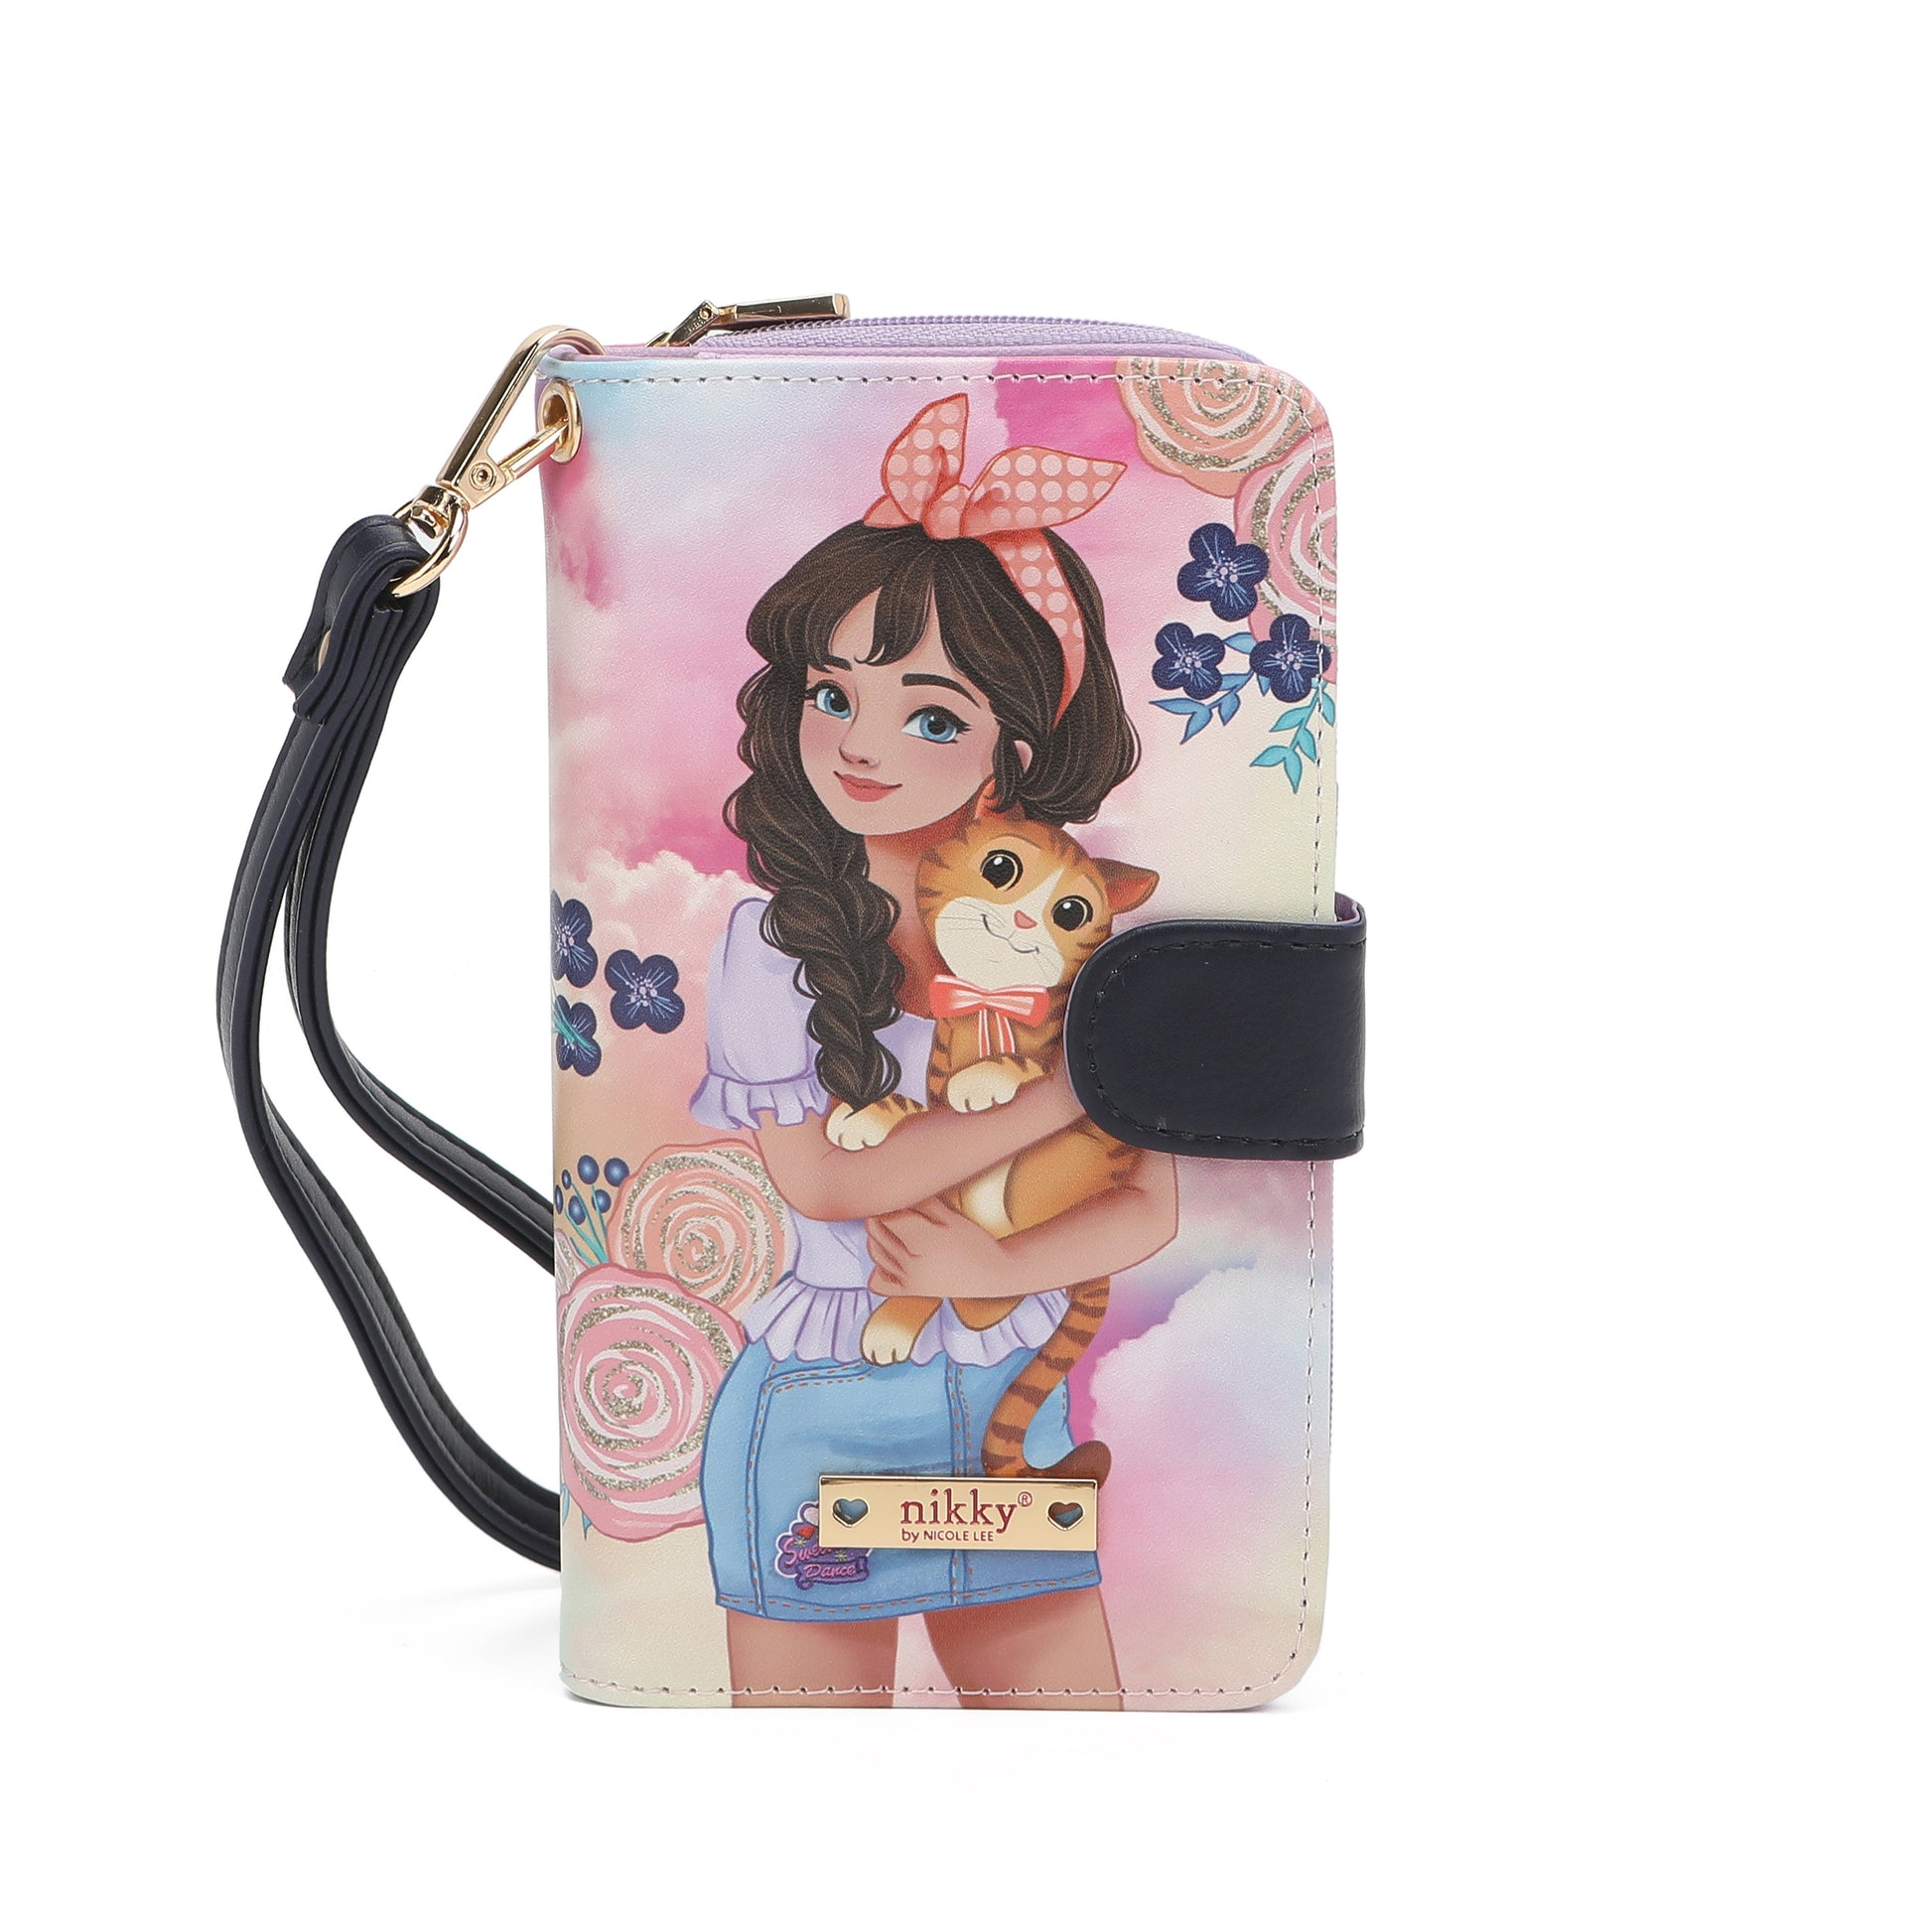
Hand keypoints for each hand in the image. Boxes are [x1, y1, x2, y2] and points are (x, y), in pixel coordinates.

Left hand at [865, 1197, 1016, 1300]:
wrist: (992, 1276)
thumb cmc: (976, 1244)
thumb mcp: (952, 1218)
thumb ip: (924, 1203)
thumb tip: (903, 1186)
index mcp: (922, 1242)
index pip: (887, 1216)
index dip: (888, 1203)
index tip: (896, 1197)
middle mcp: (911, 1264)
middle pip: (877, 1232)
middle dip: (879, 1215)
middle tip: (893, 1207)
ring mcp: (908, 1281)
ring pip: (875, 1253)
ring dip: (876, 1236)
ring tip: (891, 1226)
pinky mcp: (910, 1293)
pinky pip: (877, 1281)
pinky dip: (877, 1266)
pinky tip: (889, 1256)